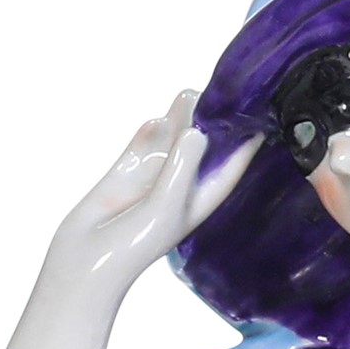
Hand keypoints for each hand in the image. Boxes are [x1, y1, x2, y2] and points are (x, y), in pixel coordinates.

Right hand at [0, 93, 258, 348]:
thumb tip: (196, 130)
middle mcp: (181, 184)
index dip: (248, 140)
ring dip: (181, 117)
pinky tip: (157, 119)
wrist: (84, 261)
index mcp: (200, 199)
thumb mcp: (165, 206)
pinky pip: (145, 143)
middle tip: (226, 87)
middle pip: (205, 145)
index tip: (264, 111)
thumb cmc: (133, 245)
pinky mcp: (127, 170)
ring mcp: (153, 176)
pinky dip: (151, 131)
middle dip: (214, 120)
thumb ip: (182, 167)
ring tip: (190, 91)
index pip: (232, 165)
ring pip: (173, 138)